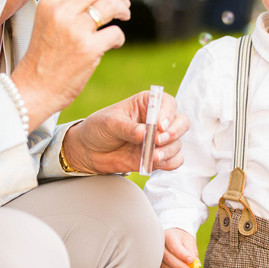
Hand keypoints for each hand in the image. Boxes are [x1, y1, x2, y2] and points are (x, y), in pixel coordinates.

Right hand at [11, 0, 129, 130]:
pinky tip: (114, 43)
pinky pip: (115, 32)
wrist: (33, 90)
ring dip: (123, 9)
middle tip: (122, 4)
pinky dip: (119, 37)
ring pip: (110, 4)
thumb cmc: (42, 59)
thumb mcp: (46, 23)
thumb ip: (66, 6)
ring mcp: (74, 30)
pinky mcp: (87, 49)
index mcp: (49, 3)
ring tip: (123, 17)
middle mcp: (60, 12)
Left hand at [62, 91, 187, 175]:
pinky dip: (170, 163)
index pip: (167, 103)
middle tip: (159, 140)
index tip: (159, 126)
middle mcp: (156, 120)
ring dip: (169, 151)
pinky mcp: (156, 156)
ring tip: (153, 157)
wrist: (87, 151)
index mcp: (147, 104)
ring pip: (177, 143)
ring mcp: (157, 139)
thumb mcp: (110, 123)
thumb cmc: (98, 128)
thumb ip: (129, 128)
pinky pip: (174, 160)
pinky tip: (157, 163)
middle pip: (181, 122)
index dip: (167, 114)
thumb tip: (145, 134)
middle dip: (174, 133)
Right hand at [158, 228, 198, 267]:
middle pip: (168, 259)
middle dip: (181, 266)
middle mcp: (159, 247)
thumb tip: (194, 262)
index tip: (191, 260)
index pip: (174, 247)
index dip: (182, 255)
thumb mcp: (188, 240)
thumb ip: (192, 250)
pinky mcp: (157, 267)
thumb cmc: (182, 239)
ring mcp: (156, 257)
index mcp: (168, 236)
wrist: (172, 238)